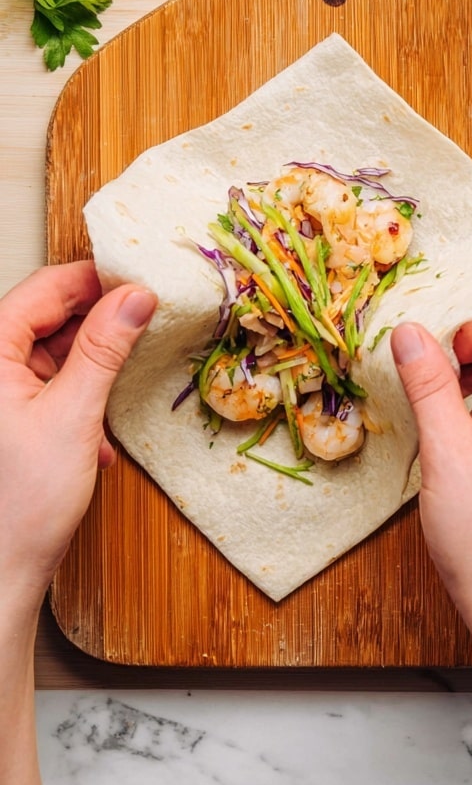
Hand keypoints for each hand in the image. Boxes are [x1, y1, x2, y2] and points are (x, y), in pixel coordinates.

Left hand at [0, 262, 155, 616]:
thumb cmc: (20, 504)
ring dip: (91, 366)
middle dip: (97, 323)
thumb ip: (105, 349)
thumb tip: (135, 298)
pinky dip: (79, 396)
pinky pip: (49, 384)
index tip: (141, 284)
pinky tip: (96, 432)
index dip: (95, 280)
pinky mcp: (10, 418)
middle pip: (47, 316)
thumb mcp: (73, 415)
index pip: (44, 288)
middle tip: (145, 325)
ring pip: (51, 351)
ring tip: (122, 384)